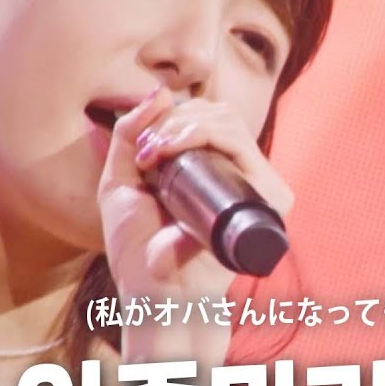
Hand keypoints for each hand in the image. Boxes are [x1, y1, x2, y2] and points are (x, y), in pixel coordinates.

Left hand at [96, 86, 292, 364]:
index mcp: (206, 170)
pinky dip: (207, 135)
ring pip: (230, 122)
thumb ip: (128, 136)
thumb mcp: (120, 183)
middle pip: (218, 113)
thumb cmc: (138, 250)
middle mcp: (233, 174)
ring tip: (157, 153)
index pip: (203, 117)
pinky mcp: (264, 198)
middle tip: (146, 150)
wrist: (155, 294)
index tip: (141, 148)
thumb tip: (160, 91)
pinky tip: (177, 150)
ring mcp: (252, 185)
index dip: (171, 116)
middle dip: (176, 119)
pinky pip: (243, 146)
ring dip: (186, 125)